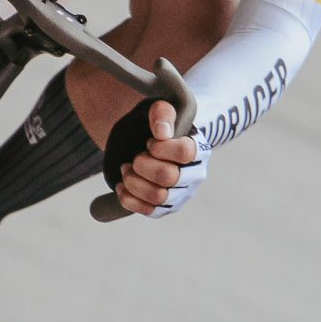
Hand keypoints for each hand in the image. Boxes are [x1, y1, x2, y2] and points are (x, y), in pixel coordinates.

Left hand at [105, 99, 203, 215]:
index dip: (162, 148)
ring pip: (158, 196)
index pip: (186, 152)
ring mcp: (181, 195)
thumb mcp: (156, 110)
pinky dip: (128, 198)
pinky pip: (148, 211)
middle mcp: (195, 175)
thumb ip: (162, 113)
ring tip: (125, 169)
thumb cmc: (152, 126)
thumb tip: (162, 133)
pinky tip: (121, 186)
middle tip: (134, 157)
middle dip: (142, 165)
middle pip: (169, 176)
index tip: (149, 142)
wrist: (140, 143)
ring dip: (133, 181)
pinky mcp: (165, 209)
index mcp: (199, 149)